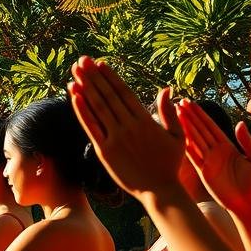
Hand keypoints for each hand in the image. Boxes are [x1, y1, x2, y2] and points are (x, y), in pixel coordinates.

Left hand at [69, 58, 183, 198]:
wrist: (160, 191)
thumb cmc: (169, 163)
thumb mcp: (176, 135)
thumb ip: (168, 112)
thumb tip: (166, 89)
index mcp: (145, 120)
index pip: (124, 92)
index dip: (110, 76)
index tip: (100, 63)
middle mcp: (129, 126)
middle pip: (107, 96)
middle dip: (93, 76)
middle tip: (82, 60)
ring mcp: (116, 138)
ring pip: (98, 107)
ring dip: (85, 88)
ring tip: (75, 72)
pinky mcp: (105, 151)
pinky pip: (91, 127)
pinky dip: (82, 110)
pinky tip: (74, 95)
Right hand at [178, 99, 250, 217]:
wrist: (247, 203)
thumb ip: (247, 142)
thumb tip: (239, 123)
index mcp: (227, 146)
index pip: (211, 126)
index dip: (201, 114)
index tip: (191, 103)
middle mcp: (215, 151)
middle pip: (200, 130)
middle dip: (190, 116)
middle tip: (179, 103)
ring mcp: (208, 161)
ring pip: (195, 140)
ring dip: (185, 127)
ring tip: (176, 114)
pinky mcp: (204, 171)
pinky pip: (193, 156)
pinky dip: (186, 145)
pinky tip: (178, 135)